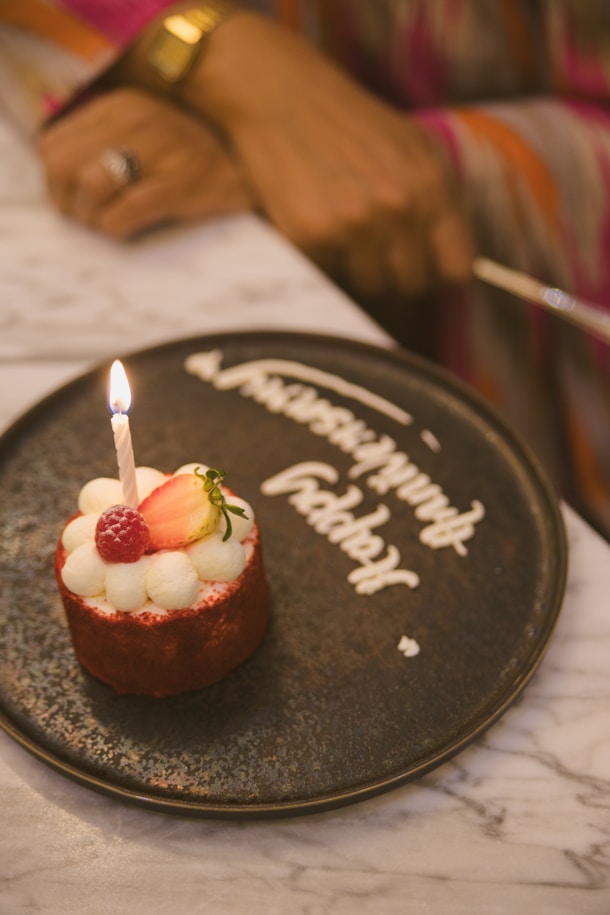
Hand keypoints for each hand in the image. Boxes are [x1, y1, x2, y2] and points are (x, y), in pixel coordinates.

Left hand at [37, 87, 252, 238]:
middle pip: (65, 164)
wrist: (260, 170)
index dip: (55, 181)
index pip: (54, 142)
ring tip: (108, 224)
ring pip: (90, 183)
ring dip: (92, 215)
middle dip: (69, 201)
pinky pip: (124, 212)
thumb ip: (109, 141)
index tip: (74, 201)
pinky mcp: (180, 184)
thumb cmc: (199, 160)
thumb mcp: (149, 131)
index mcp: (124, 104)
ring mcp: (161, 150)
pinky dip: (116, 228)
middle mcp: (137, 118)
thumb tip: (67, 179)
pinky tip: (128, 231)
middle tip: (88, 218)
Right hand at [180, 13, 473, 300]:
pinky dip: (326, 259)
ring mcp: (350, 227)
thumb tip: (459, 263)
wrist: (283, 98)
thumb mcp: (417, 148)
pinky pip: (330, 274)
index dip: (442, 277)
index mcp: (429, 188)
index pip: (456, 270)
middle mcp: (394, 210)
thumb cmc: (355, 124)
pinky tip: (319, 224)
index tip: (428, 273)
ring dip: (361, 271)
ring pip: (369, 287)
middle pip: (411, 287)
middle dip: (399, 279)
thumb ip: (443, 202)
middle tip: (383, 260)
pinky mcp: (309, 238)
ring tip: (349, 238)